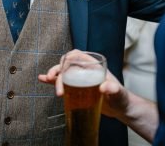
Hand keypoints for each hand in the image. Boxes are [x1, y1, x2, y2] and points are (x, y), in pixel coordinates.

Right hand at [38, 49, 157, 141]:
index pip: (77, 56)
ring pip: (62, 71)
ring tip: (46, 80)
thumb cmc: (121, 98)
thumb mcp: (118, 94)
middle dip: (58, 71)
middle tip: (57, 87)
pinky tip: (43, 79)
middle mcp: (85, 69)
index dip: (67, 60)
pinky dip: (52, 80)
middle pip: (67, 64)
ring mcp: (80, 78)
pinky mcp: (76, 88)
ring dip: (53, 74)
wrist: (120, 109)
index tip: (62, 72)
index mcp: (94, 66)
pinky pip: (62, 81)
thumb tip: (104, 87)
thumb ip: (113, 89)